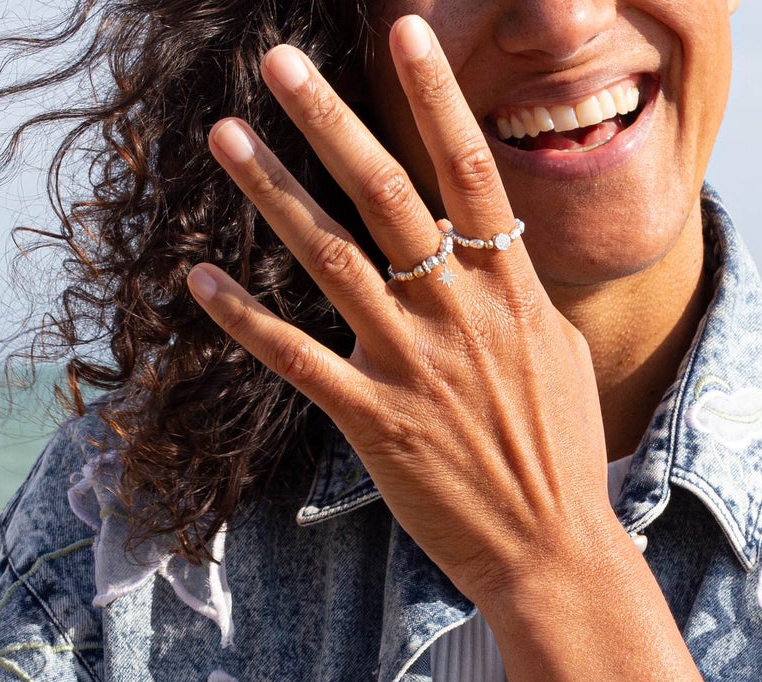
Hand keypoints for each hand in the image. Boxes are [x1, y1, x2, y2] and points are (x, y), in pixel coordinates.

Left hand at [188, 17, 618, 605]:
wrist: (551, 550)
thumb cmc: (559, 456)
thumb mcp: (557, 358)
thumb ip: (518, 295)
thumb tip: (492, 249)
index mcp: (512, 292)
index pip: (472, 173)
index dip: (436, 99)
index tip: (403, 33)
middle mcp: (461, 315)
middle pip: (390, 196)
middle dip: (331, 121)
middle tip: (278, 63)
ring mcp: (415, 367)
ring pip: (335, 262)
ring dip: (275, 195)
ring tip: (225, 138)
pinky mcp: (376, 422)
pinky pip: (299, 361)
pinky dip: (247, 319)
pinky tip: (202, 278)